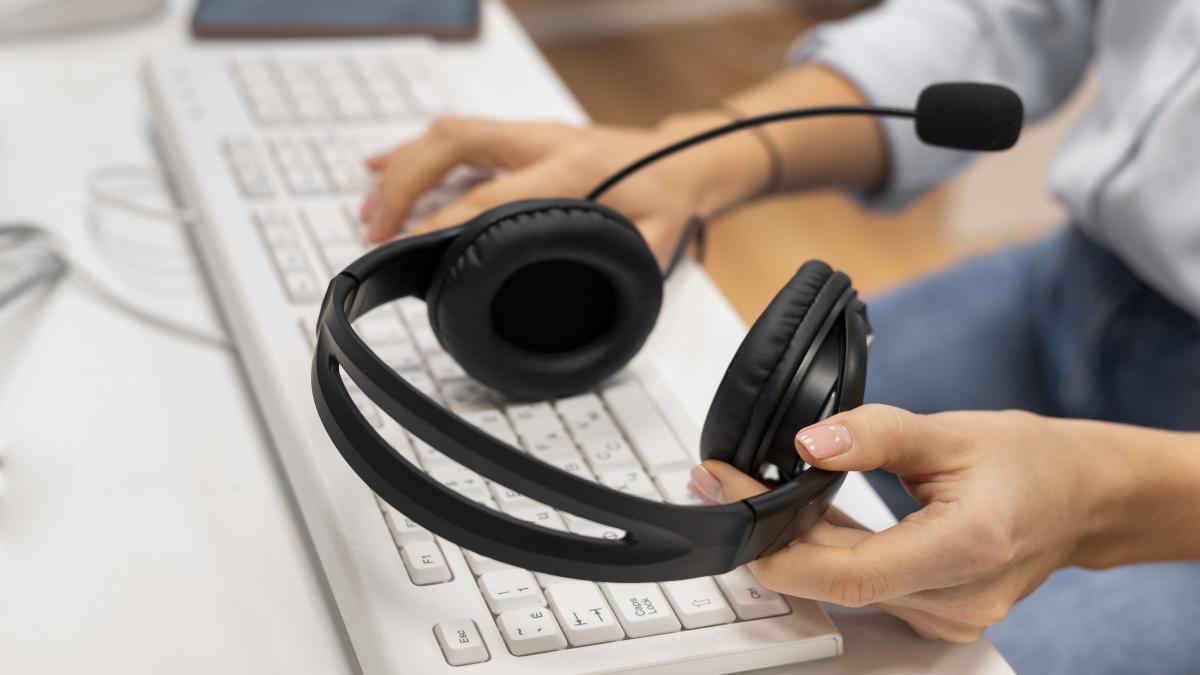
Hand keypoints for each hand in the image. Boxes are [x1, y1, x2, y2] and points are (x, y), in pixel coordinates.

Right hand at [359, 115, 766, 266]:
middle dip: (405, 185)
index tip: (414, 247)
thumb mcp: (657, 242)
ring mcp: (529, 135)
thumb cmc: (670, 197)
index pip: (493, 194)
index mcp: (573, 169)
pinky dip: (414, 152)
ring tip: (368, 209)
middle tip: (377, 229)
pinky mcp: (520, 138)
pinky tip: (380, 166)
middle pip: (454, 145)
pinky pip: (457, 135)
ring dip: (401, 167)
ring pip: (449, 134)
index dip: (446, 219)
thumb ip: (622, 268)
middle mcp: (544, 143)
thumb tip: (586, 303)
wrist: (686, 158)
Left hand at [688, 404, 1127, 641]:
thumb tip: (809, 442)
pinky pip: (862, 587)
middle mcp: (954, 599)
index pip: (842, 573)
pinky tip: (804, 516)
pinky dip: (828, 552)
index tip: (728, 491)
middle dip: (768, 532)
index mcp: (963, 551)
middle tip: (724, 480)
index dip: (773, 540)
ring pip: (842, 586)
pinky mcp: (934, 613)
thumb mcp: (950, 431)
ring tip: (755, 490)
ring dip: (793, 541)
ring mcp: (945, 615)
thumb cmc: (1032, 462)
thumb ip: (875, 434)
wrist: (1083, 498)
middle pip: (831, 581)